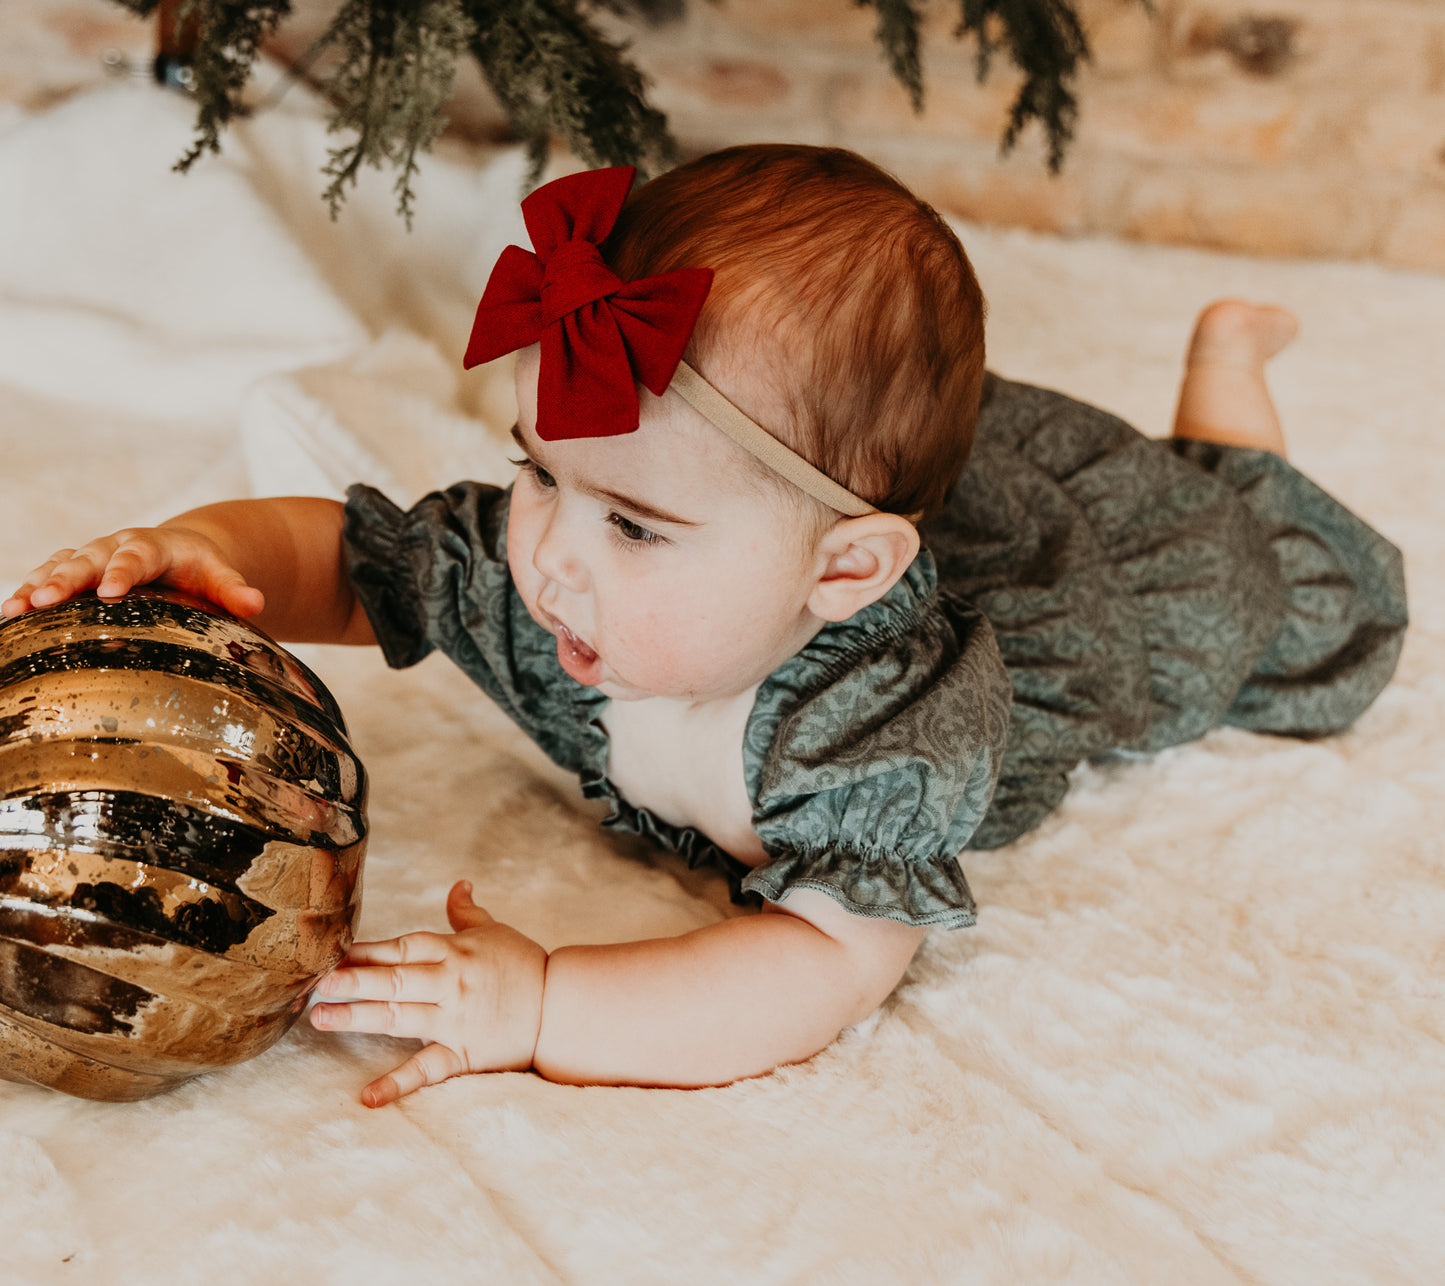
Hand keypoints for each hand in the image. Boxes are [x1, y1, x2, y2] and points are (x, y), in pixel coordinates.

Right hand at [3, 525, 264, 618]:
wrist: (180, 551)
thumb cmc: (202, 568)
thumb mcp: (220, 574)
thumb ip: (235, 588)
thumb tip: (258, 604)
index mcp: (153, 545)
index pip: (136, 556)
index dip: (122, 572)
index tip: (109, 592)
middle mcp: (116, 546)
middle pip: (88, 559)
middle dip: (65, 579)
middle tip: (44, 601)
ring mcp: (92, 557)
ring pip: (59, 566)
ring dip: (35, 586)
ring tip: (14, 610)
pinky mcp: (76, 570)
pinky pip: (47, 576)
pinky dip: (28, 592)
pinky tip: (9, 617)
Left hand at [309, 882, 547, 1107]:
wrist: (562, 1005)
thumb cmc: (524, 965)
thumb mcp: (494, 932)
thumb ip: (466, 913)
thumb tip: (458, 884)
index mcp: (454, 951)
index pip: (401, 947)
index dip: (364, 949)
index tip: (328, 951)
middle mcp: (450, 983)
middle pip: (394, 979)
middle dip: (353, 980)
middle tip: (314, 982)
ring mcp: (454, 1020)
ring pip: (399, 1017)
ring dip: (358, 1017)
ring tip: (321, 1018)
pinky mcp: (464, 1054)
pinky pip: (427, 1069)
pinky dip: (397, 1084)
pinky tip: (367, 1095)